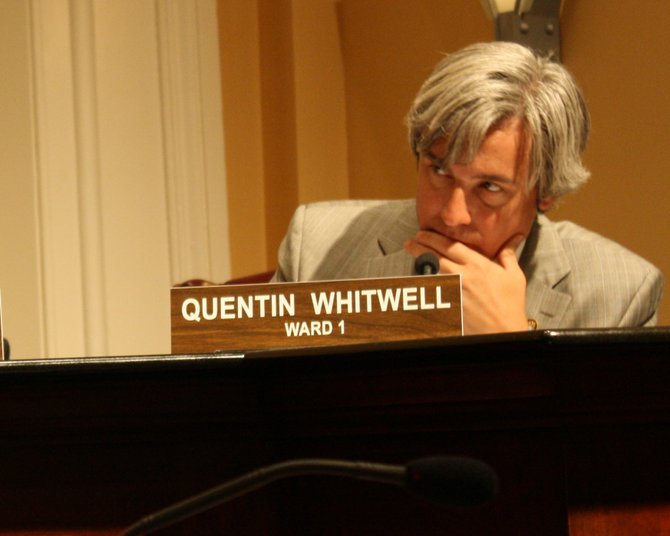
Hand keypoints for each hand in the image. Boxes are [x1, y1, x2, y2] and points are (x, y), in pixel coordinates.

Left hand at [405, 231, 527, 334]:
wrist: (503, 331)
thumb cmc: (511, 305)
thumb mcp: (514, 276)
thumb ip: (508, 255)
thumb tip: (514, 238)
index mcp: (478, 265)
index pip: (450, 246)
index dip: (434, 238)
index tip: (423, 233)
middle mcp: (463, 275)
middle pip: (435, 256)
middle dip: (420, 247)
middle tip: (410, 242)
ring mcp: (453, 290)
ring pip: (431, 271)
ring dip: (420, 261)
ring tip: (413, 254)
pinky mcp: (448, 304)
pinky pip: (432, 289)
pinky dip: (424, 280)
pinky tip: (419, 275)